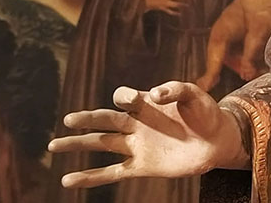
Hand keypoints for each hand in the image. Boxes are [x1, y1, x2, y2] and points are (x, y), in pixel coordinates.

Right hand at [48, 81, 248, 186]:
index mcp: (147, 103)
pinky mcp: (142, 166)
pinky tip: (68, 180)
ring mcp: (137, 145)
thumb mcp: (194, 94)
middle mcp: (137, 123)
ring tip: (53, 146)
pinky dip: (90, 178)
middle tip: (67, 120)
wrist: (217, 139)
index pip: (125, 97)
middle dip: (86, 120)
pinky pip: (111, 173)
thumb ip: (175, 90)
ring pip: (102, 144)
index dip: (126, 97)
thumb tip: (154, 94)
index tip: (137, 99)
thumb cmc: (205, 113)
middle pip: (105, 120)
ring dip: (78, 145)